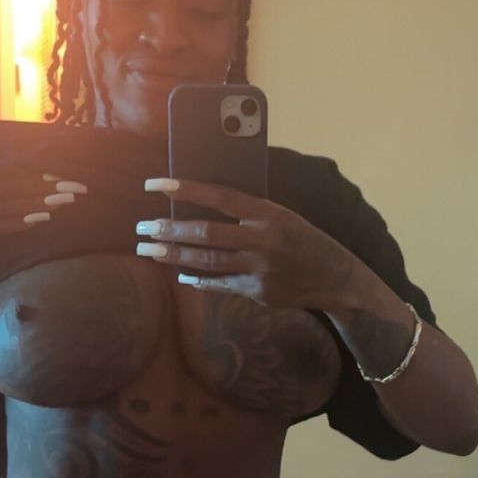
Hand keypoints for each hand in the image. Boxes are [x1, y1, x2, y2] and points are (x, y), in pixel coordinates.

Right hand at [0, 164, 88, 267]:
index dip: (39, 173)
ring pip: (6, 204)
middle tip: (78, 188)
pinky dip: (18, 221)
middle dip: (49, 187)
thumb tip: (20, 179)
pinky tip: (39, 219)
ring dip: (40, 203)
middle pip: (13, 185)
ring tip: (66, 203)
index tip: (66, 174)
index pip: (8, 170)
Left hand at [136, 177, 356, 308]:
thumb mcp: (282, 216)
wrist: (335, 278)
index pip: (219, 196)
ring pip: (207, 261)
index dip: (185, 189)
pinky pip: (220, 284)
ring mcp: (259, 269)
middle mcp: (262, 240)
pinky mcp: (258, 292)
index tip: (155, 184)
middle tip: (142, 227)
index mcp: (268, 213)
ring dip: (174, 255)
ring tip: (149, 250)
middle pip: (206, 233)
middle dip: (169, 229)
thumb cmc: (304, 240)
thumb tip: (204, 206)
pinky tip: (180, 275)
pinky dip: (199, 279)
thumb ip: (249, 212)